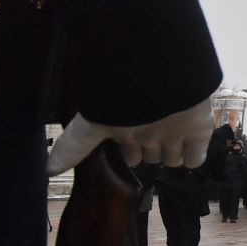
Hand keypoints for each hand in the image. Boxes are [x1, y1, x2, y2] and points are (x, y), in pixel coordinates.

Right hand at [46, 98, 213, 174]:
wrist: (160, 76)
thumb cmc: (121, 95)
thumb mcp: (91, 123)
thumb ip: (72, 146)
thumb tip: (47, 170)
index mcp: (128, 125)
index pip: (129, 152)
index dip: (128, 154)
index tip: (126, 153)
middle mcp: (151, 127)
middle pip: (150, 154)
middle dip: (148, 153)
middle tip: (146, 149)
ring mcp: (176, 129)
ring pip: (172, 158)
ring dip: (168, 157)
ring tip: (166, 150)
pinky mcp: (199, 129)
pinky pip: (196, 157)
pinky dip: (192, 157)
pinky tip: (187, 153)